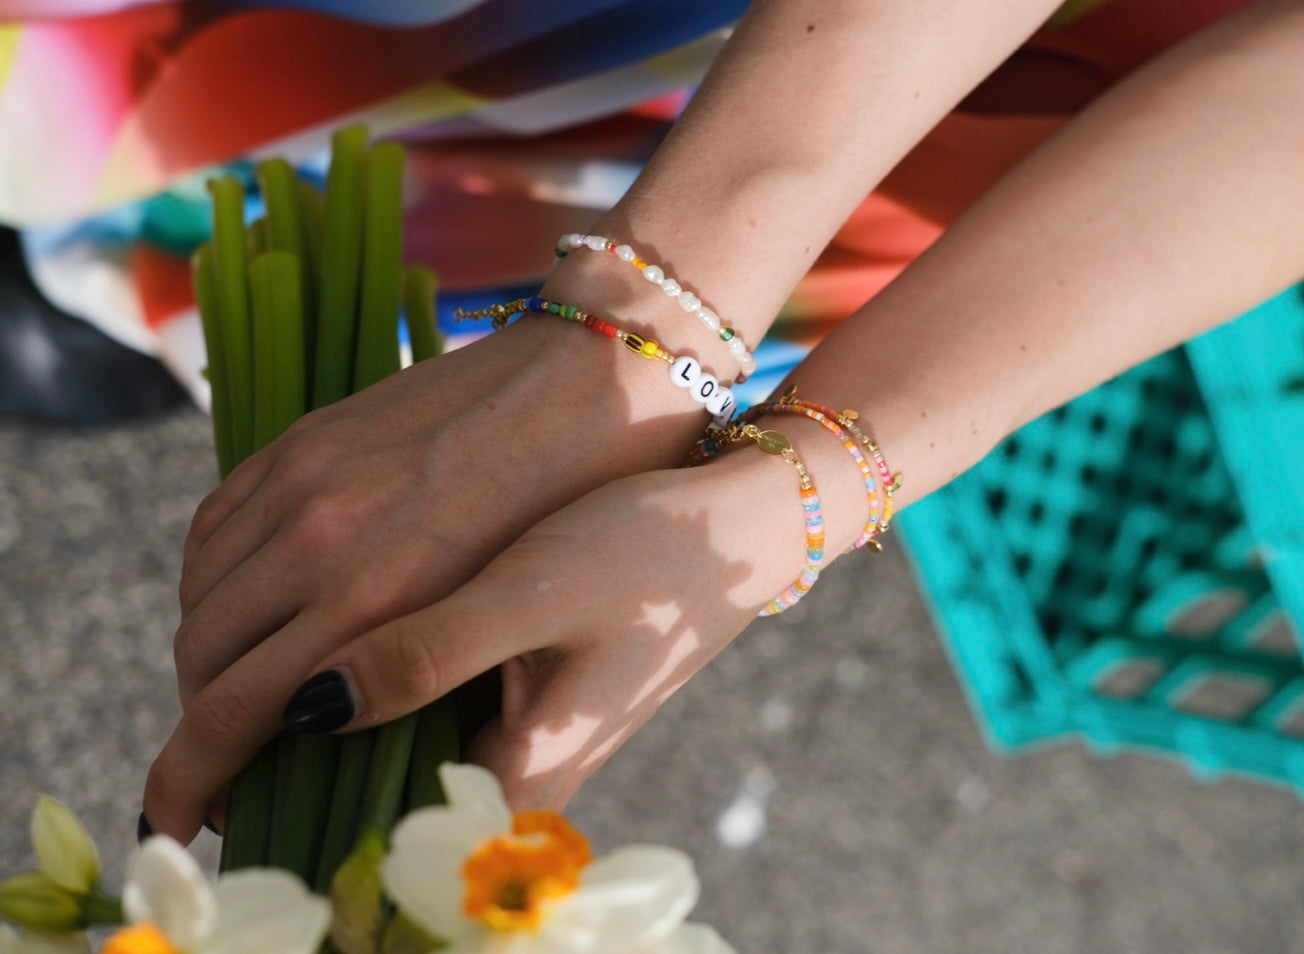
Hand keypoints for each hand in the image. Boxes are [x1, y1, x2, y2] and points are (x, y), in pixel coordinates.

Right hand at [145, 273, 727, 839]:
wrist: (593, 378)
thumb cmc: (578, 514)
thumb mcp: (510, 618)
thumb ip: (418, 679)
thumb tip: (354, 742)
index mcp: (379, 598)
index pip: (234, 713)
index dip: (192, 782)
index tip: (183, 819)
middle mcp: (321, 537)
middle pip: (201, 661)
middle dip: (202, 725)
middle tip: (236, 754)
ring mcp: (306, 478)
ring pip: (201, 595)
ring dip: (210, 655)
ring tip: (250, 682)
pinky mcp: (305, 436)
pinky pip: (215, 526)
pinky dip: (216, 581)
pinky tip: (254, 601)